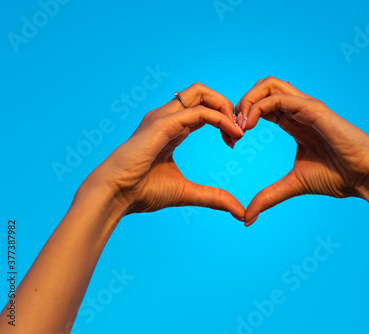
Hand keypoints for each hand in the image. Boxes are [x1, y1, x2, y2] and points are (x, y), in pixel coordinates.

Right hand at [87, 83, 245, 218]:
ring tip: (238, 130)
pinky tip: (232, 134)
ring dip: (224, 107)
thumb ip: (214, 198)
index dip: (223, 119)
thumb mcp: (187, 192)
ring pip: (199, 92)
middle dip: (226, 106)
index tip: (236, 140)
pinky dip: (219, 118)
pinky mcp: (162, 125)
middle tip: (240, 131)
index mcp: (171, 129)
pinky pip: (197, 112)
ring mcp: (162, 118)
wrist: (115, 196)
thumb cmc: (142, 192)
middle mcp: (167, 118)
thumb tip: (240, 212)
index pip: (202, 109)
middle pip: (202, 92)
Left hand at [235, 77, 368, 225]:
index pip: (261, 106)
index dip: (241, 118)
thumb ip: (269, 196)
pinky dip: (259, 107)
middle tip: (231, 131)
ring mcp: (307, 107)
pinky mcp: (314, 110)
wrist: (367, 178)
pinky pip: (280, 98)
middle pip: (262, 88)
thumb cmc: (339, 177)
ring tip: (239, 127)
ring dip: (247, 101)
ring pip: (269, 84)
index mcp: (294, 122)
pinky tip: (250, 126)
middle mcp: (299, 110)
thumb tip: (246, 218)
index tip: (230, 142)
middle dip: (240, 104)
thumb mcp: (293, 185)